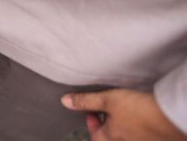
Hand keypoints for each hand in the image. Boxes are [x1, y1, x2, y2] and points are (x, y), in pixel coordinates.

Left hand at [62, 89, 186, 140]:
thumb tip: (65, 101)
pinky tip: (138, 114)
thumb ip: (86, 101)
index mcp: (111, 138)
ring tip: (122, 110)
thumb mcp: (108, 100)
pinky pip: (138, 134)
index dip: (90, 125)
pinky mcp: (152, 139)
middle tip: (105, 110)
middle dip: (105, 124)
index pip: (94, 138)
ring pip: (124, 136)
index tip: (91, 112)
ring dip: (120, 124)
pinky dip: (134, 126)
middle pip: (109, 138)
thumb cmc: (139, 110)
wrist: (170, 117)